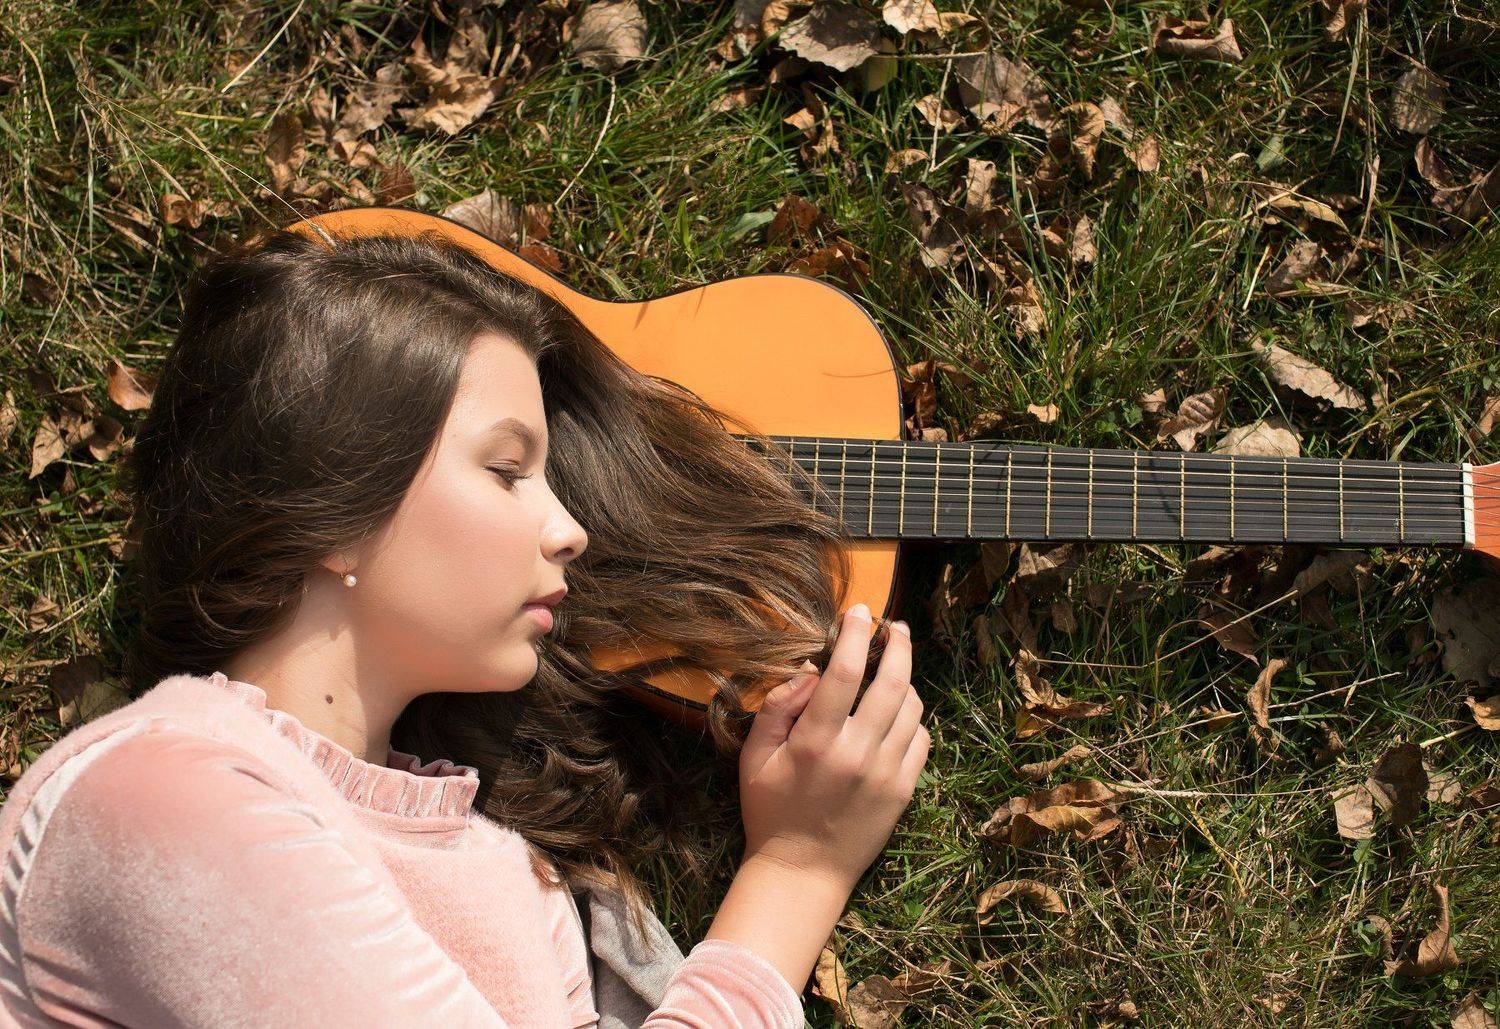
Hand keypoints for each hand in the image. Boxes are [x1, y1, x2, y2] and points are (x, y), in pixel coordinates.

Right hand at [737, 603, 929, 889]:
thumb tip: (809, 670)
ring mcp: (887, 773)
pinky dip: (912, 718)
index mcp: (816, 742)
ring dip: (904, 680)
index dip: (855, 634)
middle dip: (898, 644)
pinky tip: (896, 714)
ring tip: (892, 670)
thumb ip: (778, 707)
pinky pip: (922, 738)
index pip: (845, 672)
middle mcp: (858, 754)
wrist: (802, 873)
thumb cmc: (771, 811)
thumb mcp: (756, 756)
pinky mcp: (904, 790)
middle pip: (893, 682)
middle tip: (894, 626)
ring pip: (912, 707)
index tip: (859, 612)